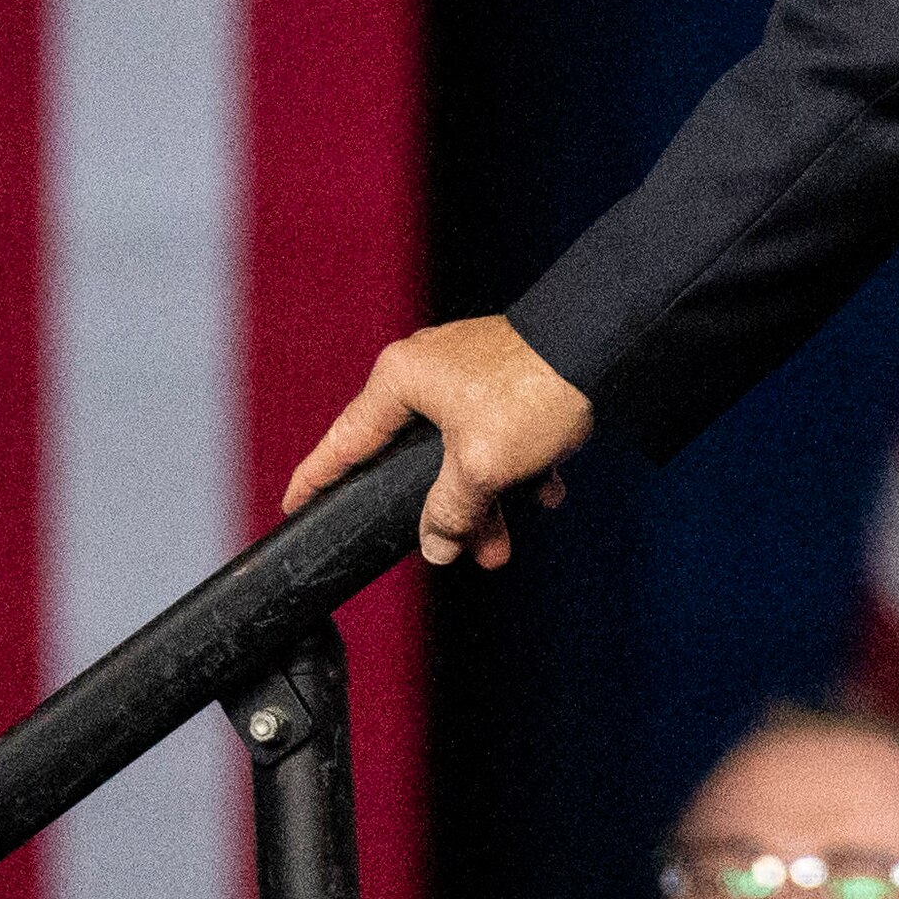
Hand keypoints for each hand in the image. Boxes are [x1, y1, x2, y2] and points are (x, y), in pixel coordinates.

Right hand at [282, 314, 595, 568]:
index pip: (345, 441)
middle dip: (442, 513)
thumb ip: (450, 512)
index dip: (317, 478)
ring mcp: (466, 371)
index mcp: (401, 379)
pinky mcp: (504, 375)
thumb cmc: (532, 392)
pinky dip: (513, 467)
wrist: (604, 345)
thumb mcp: (482, 466)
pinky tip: (546, 491)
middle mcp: (427, 370)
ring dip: (484, 500)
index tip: (293, 505)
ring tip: (503, 545)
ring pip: (460, 451)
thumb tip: (436, 545)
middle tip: (454, 553)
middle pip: (412, 459)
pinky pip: (495, 433)